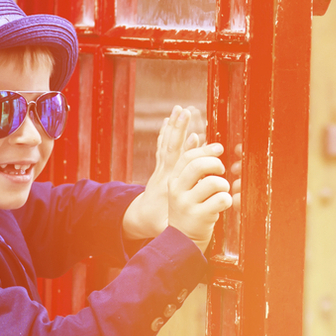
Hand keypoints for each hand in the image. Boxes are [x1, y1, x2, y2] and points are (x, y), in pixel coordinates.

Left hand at [123, 105, 206, 239]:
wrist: (138, 217)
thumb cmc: (155, 222)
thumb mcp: (165, 227)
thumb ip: (174, 225)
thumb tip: (185, 226)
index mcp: (170, 185)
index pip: (181, 164)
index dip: (190, 150)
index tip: (198, 137)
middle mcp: (165, 172)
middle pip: (172, 147)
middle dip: (179, 129)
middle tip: (185, 112)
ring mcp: (161, 168)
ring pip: (167, 142)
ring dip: (174, 126)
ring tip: (179, 109)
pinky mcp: (160, 166)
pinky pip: (164, 146)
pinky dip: (168, 132)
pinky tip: (170, 119)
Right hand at [166, 138, 230, 252]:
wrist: (182, 240)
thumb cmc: (188, 210)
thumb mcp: (183, 187)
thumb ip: (190, 167)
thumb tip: (197, 136)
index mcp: (173, 181)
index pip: (188, 157)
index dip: (206, 150)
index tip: (220, 148)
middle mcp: (178, 191)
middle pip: (199, 166)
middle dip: (216, 164)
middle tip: (222, 171)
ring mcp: (188, 204)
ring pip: (214, 182)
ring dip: (224, 185)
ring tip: (222, 192)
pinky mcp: (199, 216)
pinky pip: (221, 199)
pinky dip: (227, 200)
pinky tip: (222, 205)